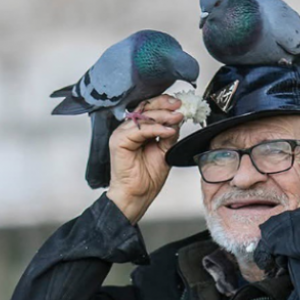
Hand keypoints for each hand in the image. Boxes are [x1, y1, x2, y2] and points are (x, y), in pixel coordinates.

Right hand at [106, 95, 183, 223]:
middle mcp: (128, 129)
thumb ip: (168, 134)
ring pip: (143, 117)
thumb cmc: (147, 178)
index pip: (150, 109)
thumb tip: (177, 119)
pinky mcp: (119, 141)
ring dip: (162, 116)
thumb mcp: (165, 150)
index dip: (164, 104)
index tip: (180, 105)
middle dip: (164, 105)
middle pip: (145, 108)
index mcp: (138, 130)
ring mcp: (122, 134)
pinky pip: (139, 130)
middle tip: (179, 106)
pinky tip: (167, 131)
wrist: (137, 195)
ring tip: (176, 118)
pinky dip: (155, 129)